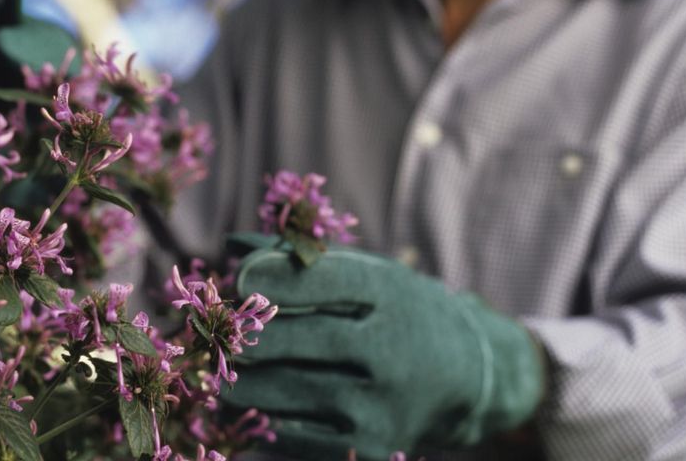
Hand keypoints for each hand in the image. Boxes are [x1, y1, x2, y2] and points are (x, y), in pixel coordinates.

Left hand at [224, 235, 544, 459]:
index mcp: (391, 295)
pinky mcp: (372, 446)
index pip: (321, 281)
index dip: (271, 278)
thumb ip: (301, 261)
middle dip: (249, 336)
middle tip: (214, 334)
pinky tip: (247, 405)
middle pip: (302, 338)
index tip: (235, 278)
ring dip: (244, 382)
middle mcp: (391, 349)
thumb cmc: (400, 312)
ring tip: (217, 373)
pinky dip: (267, 419)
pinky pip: (301, 435)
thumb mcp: (367, 275)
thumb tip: (230, 245)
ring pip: (292, 391)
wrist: (470, 376)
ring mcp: (383, 403)